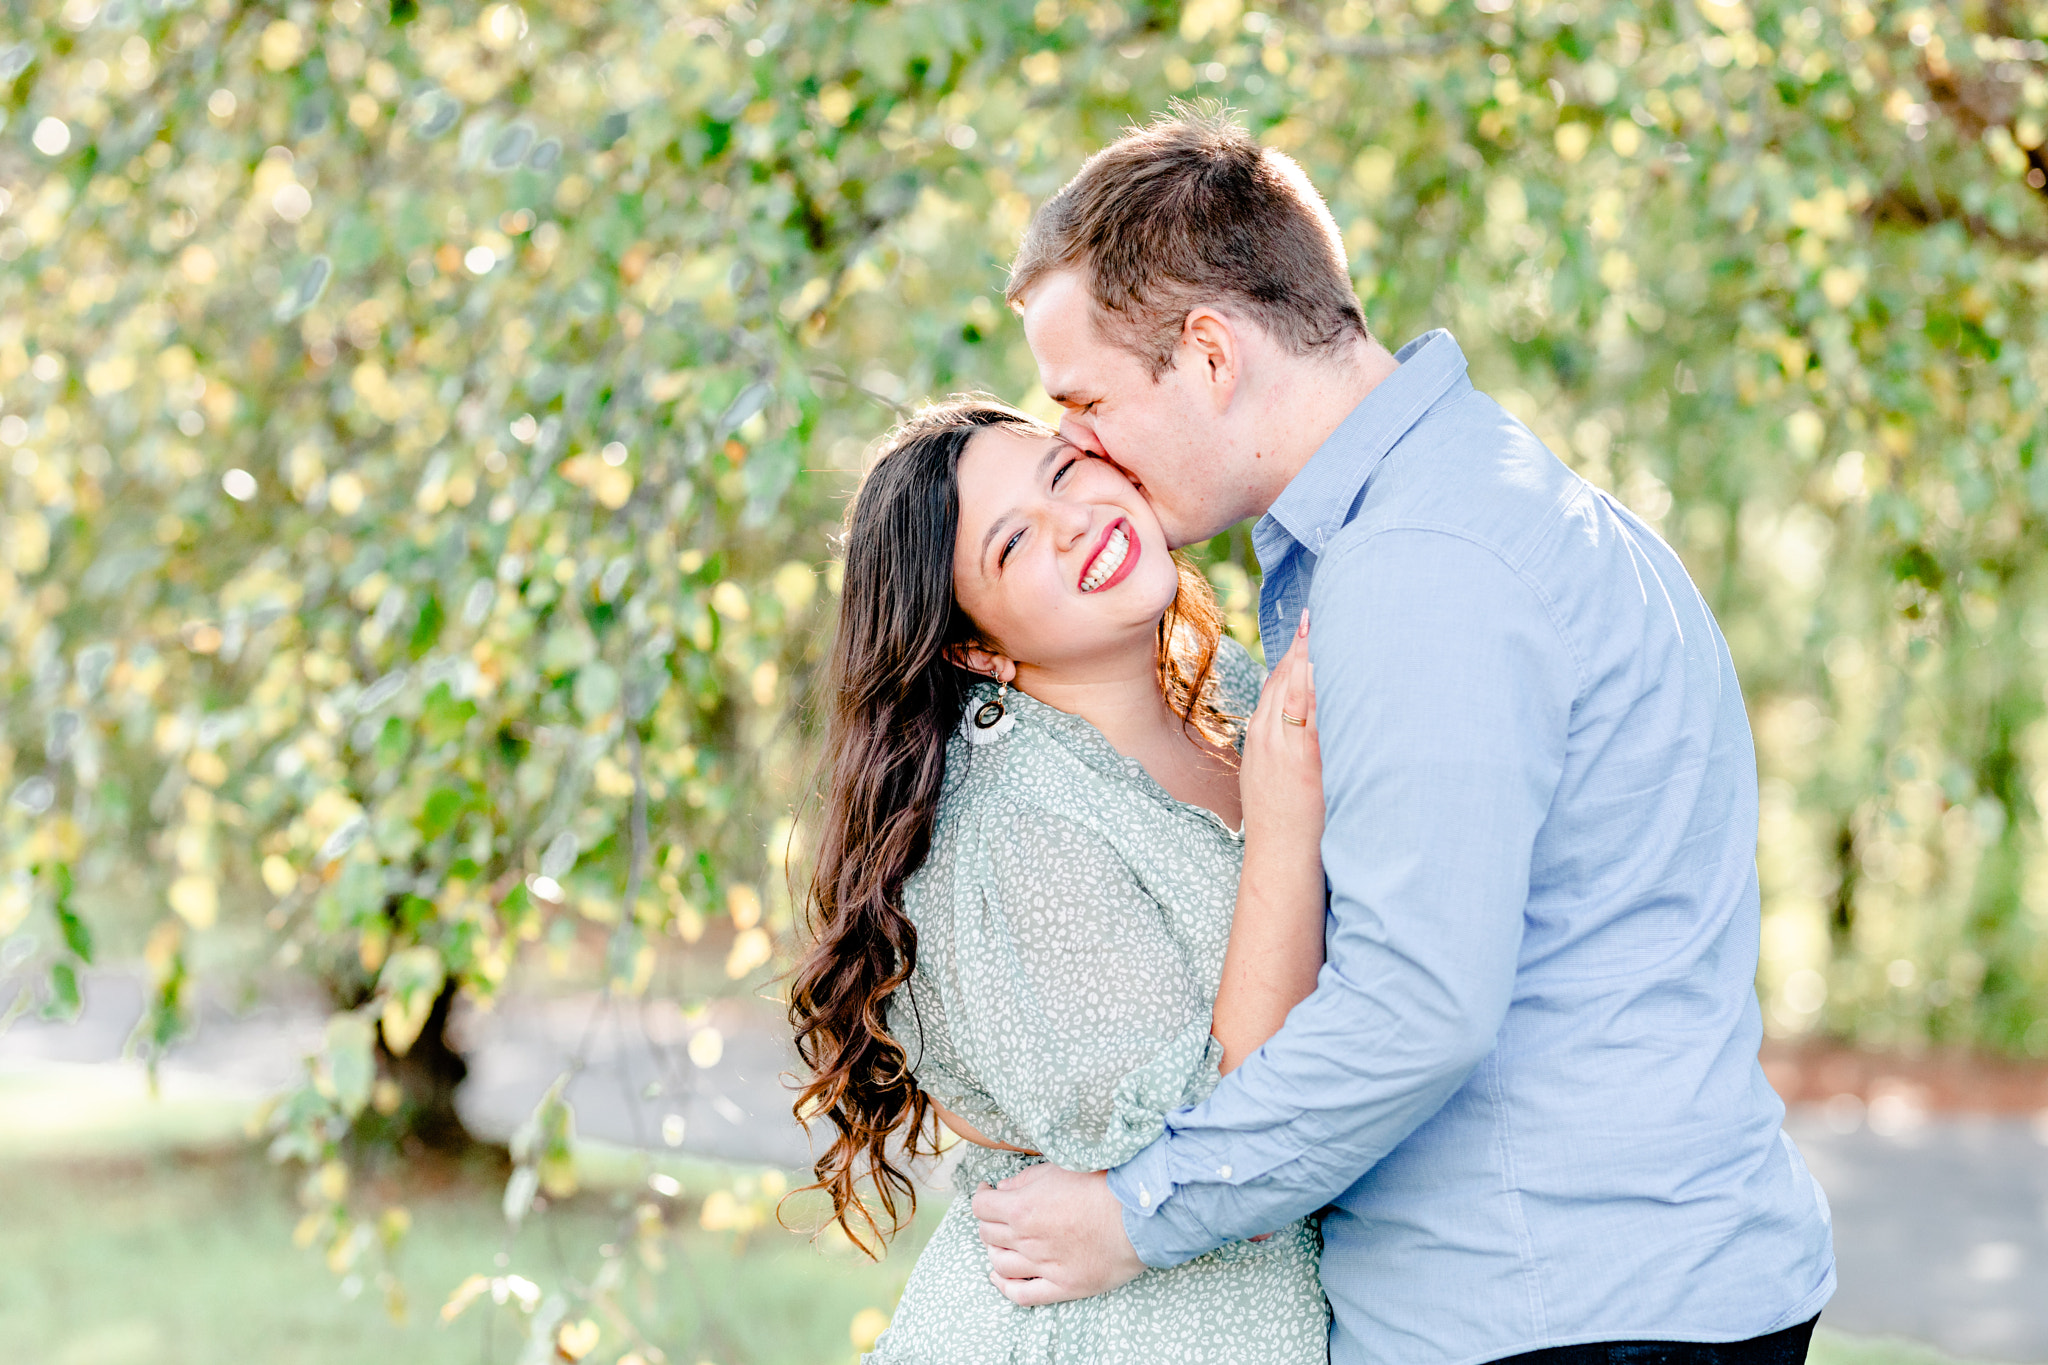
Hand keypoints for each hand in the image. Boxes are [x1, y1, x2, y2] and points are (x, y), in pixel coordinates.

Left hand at [970, 1164, 1146, 1305]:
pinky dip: (1005, 1287)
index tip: (988, 1191)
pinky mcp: (1061, 1286)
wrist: (1137, 1217)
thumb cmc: (1101, 1186)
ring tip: (1001, 1242)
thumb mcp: (1058, 1169)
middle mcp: (1026, 1239)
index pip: (981, 1206)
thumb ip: (1026, 1180)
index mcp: (1021, 1208)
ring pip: (999, 1264)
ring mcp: (1042, 1266)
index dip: (981, 1196)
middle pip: (987, 1234)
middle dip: (989, 1221)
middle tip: (999, 1213)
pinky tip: (1000, 1278)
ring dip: (994, 1251)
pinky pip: (1022, 1294)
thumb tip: (1003, 1189)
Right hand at [1240, 611, 1320, 846]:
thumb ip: (1280, 751)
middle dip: (1297, 648)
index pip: (1272, 687)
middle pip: (1281, 681)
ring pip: (1292, 692)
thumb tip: (1299, 733)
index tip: (1300, 634)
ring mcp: (1283, 748)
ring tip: (1319, 628)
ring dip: (1305, 658)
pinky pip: (1309, 716)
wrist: (1278, 856)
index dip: (1286, 658)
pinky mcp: (1303, 761)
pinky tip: (1326, 668)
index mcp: (1258, 739)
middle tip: (1312, 616)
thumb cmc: (1280, 823)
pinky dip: (1315, 689)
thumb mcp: (1269, 779)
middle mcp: (1266, 737)